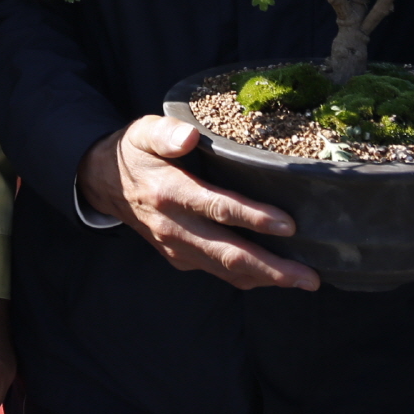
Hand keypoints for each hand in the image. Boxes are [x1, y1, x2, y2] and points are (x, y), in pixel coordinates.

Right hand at [78, 116, 318, 291]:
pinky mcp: (179, 257)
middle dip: (273, 268)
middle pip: (229, 253)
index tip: (289, 224)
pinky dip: (247, 277)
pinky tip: (273, 277)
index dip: (253, 217)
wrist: (102, 183)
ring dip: (266, 279)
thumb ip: (166, 133)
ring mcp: (177, 247)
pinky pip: (217, 271)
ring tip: (303, 281)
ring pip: (225, 270)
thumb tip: (188, 137)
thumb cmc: (134, 152)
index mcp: (170, 192)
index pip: (217, 208)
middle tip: (310, 276)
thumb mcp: (143, 132)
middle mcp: (175, 226)